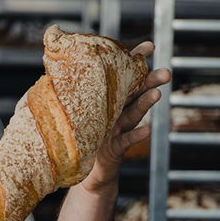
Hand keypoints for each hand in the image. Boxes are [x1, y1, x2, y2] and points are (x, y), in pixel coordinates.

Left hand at [82, 41, 171, 192]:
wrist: (83, 173)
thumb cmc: (78, 139)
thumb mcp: (72, 112)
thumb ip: (68, 90)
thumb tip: (53, 62)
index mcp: (106, 100)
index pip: (123, 78)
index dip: (136, 63)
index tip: (149, 47)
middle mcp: (115, 113)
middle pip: (135, 95)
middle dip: (151, 82)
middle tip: (166, 73)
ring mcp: (116, 131)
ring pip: (133, 115)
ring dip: (145, 105)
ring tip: (157, 93)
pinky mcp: (114, 149)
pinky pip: (125, 141)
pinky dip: (136, 136)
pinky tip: (148, 130)